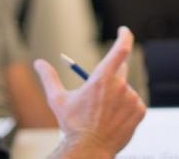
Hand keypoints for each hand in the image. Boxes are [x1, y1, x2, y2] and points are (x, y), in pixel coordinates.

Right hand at [35, 27, 145, 158]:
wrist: (88, 150)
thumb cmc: (72, 125)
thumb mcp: (57, 99)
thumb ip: (49, 78)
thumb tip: (38, 63)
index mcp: (102, 78)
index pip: (121, 49)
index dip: (125, 36)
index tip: (123, 30)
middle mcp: (120, 87)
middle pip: (120, 70)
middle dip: (110, 76)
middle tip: (99, 91)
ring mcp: (132, 99)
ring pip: (125, 89)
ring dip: (117, 95)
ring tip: (103, 112)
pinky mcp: (139, 111)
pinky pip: (134, 103)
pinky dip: (126, 107)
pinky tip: (113, 118)